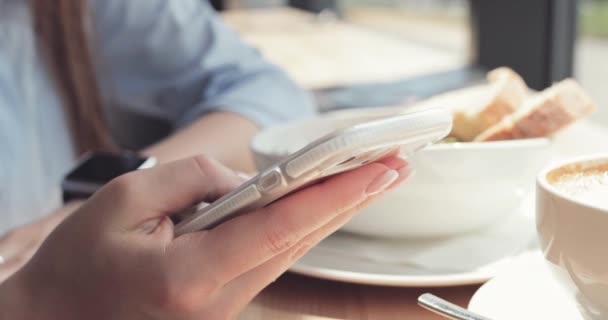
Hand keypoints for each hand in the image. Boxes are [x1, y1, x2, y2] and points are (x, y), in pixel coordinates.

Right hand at [0, 155, 408, 319]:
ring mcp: (224, 310)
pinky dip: (301, 230)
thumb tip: (243, 182)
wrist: (58, 317)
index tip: (376, 172)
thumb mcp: (124, 200)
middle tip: (393, 167)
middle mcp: (218, 301)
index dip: (333, 196)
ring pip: (292, 254)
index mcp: (190, 276)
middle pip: (300, 243)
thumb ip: (192, 180)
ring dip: (332, 214)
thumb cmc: (81, 262)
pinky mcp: (223, 306)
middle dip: (350, 201)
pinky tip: (323, 207)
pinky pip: (271, 262)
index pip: (279, 229)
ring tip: (368, 179)